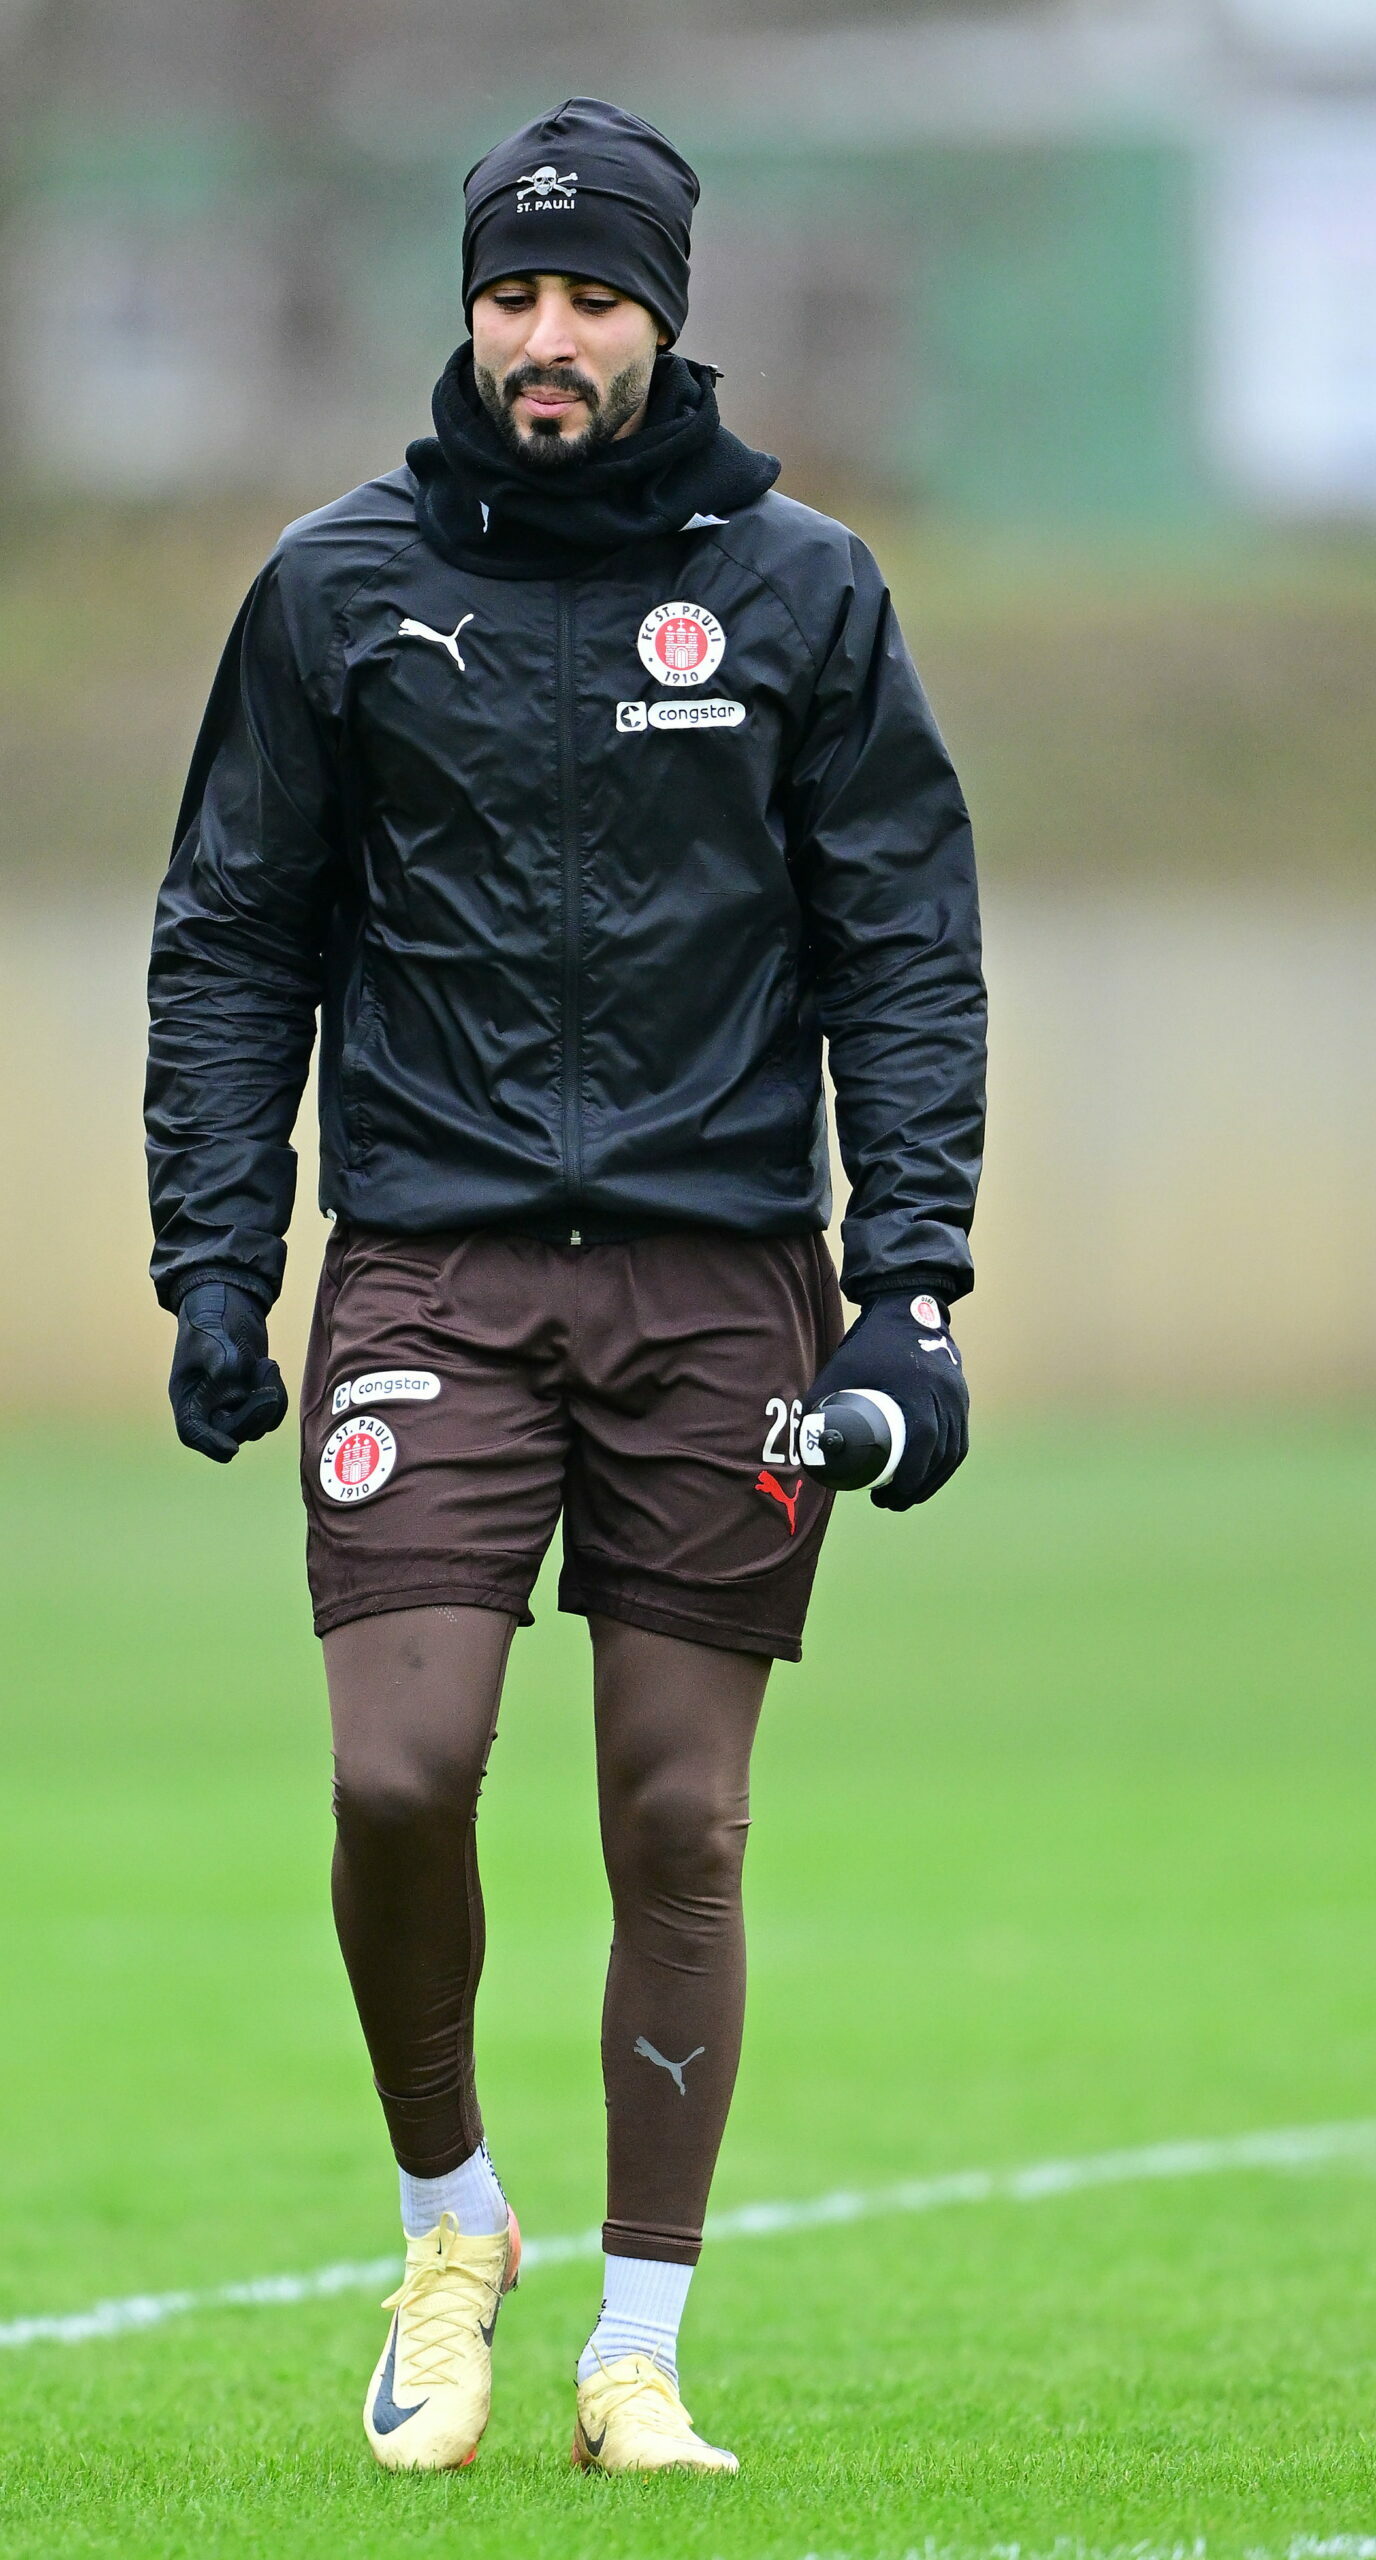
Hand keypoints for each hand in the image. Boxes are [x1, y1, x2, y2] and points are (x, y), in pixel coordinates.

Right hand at [169, 1280, 287, 1462]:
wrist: (225, 1301)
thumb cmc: (208, 1316)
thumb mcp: (209, 1333)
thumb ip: (218, 1355)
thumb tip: (230, 1375)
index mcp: (186, 1396)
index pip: (193, 1432)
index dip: (210, 1444)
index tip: (231, 1450)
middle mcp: (207, 1406)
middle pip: (231, 1432)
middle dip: (253, 1413)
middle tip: (268, 1378)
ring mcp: (231, 1404)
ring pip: (257, 1425)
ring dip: (269, 1399)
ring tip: (265, 1362)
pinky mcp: (252, 1397)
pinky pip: (271, 1414)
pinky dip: (277, 1395)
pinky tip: (269, 1366)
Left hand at [804, 1289, 967, 1510]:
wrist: (908, 1305)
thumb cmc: (871, 1340)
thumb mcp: (841, 1367)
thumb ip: (820, 1400)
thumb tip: (803, 1440)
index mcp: (918, 1390)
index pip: (923, 1445)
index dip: (910, 1477)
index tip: (889, 1497)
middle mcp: (945, 1396)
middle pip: (940, 1455)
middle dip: (918, 1486)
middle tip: (891, 1502)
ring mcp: (958, 1396)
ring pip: (954, 1450)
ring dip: (934, 1479)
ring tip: (907, 1495)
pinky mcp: (962, 1396)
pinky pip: (960, 1438)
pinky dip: (945, 1461)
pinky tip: (929, 1475)